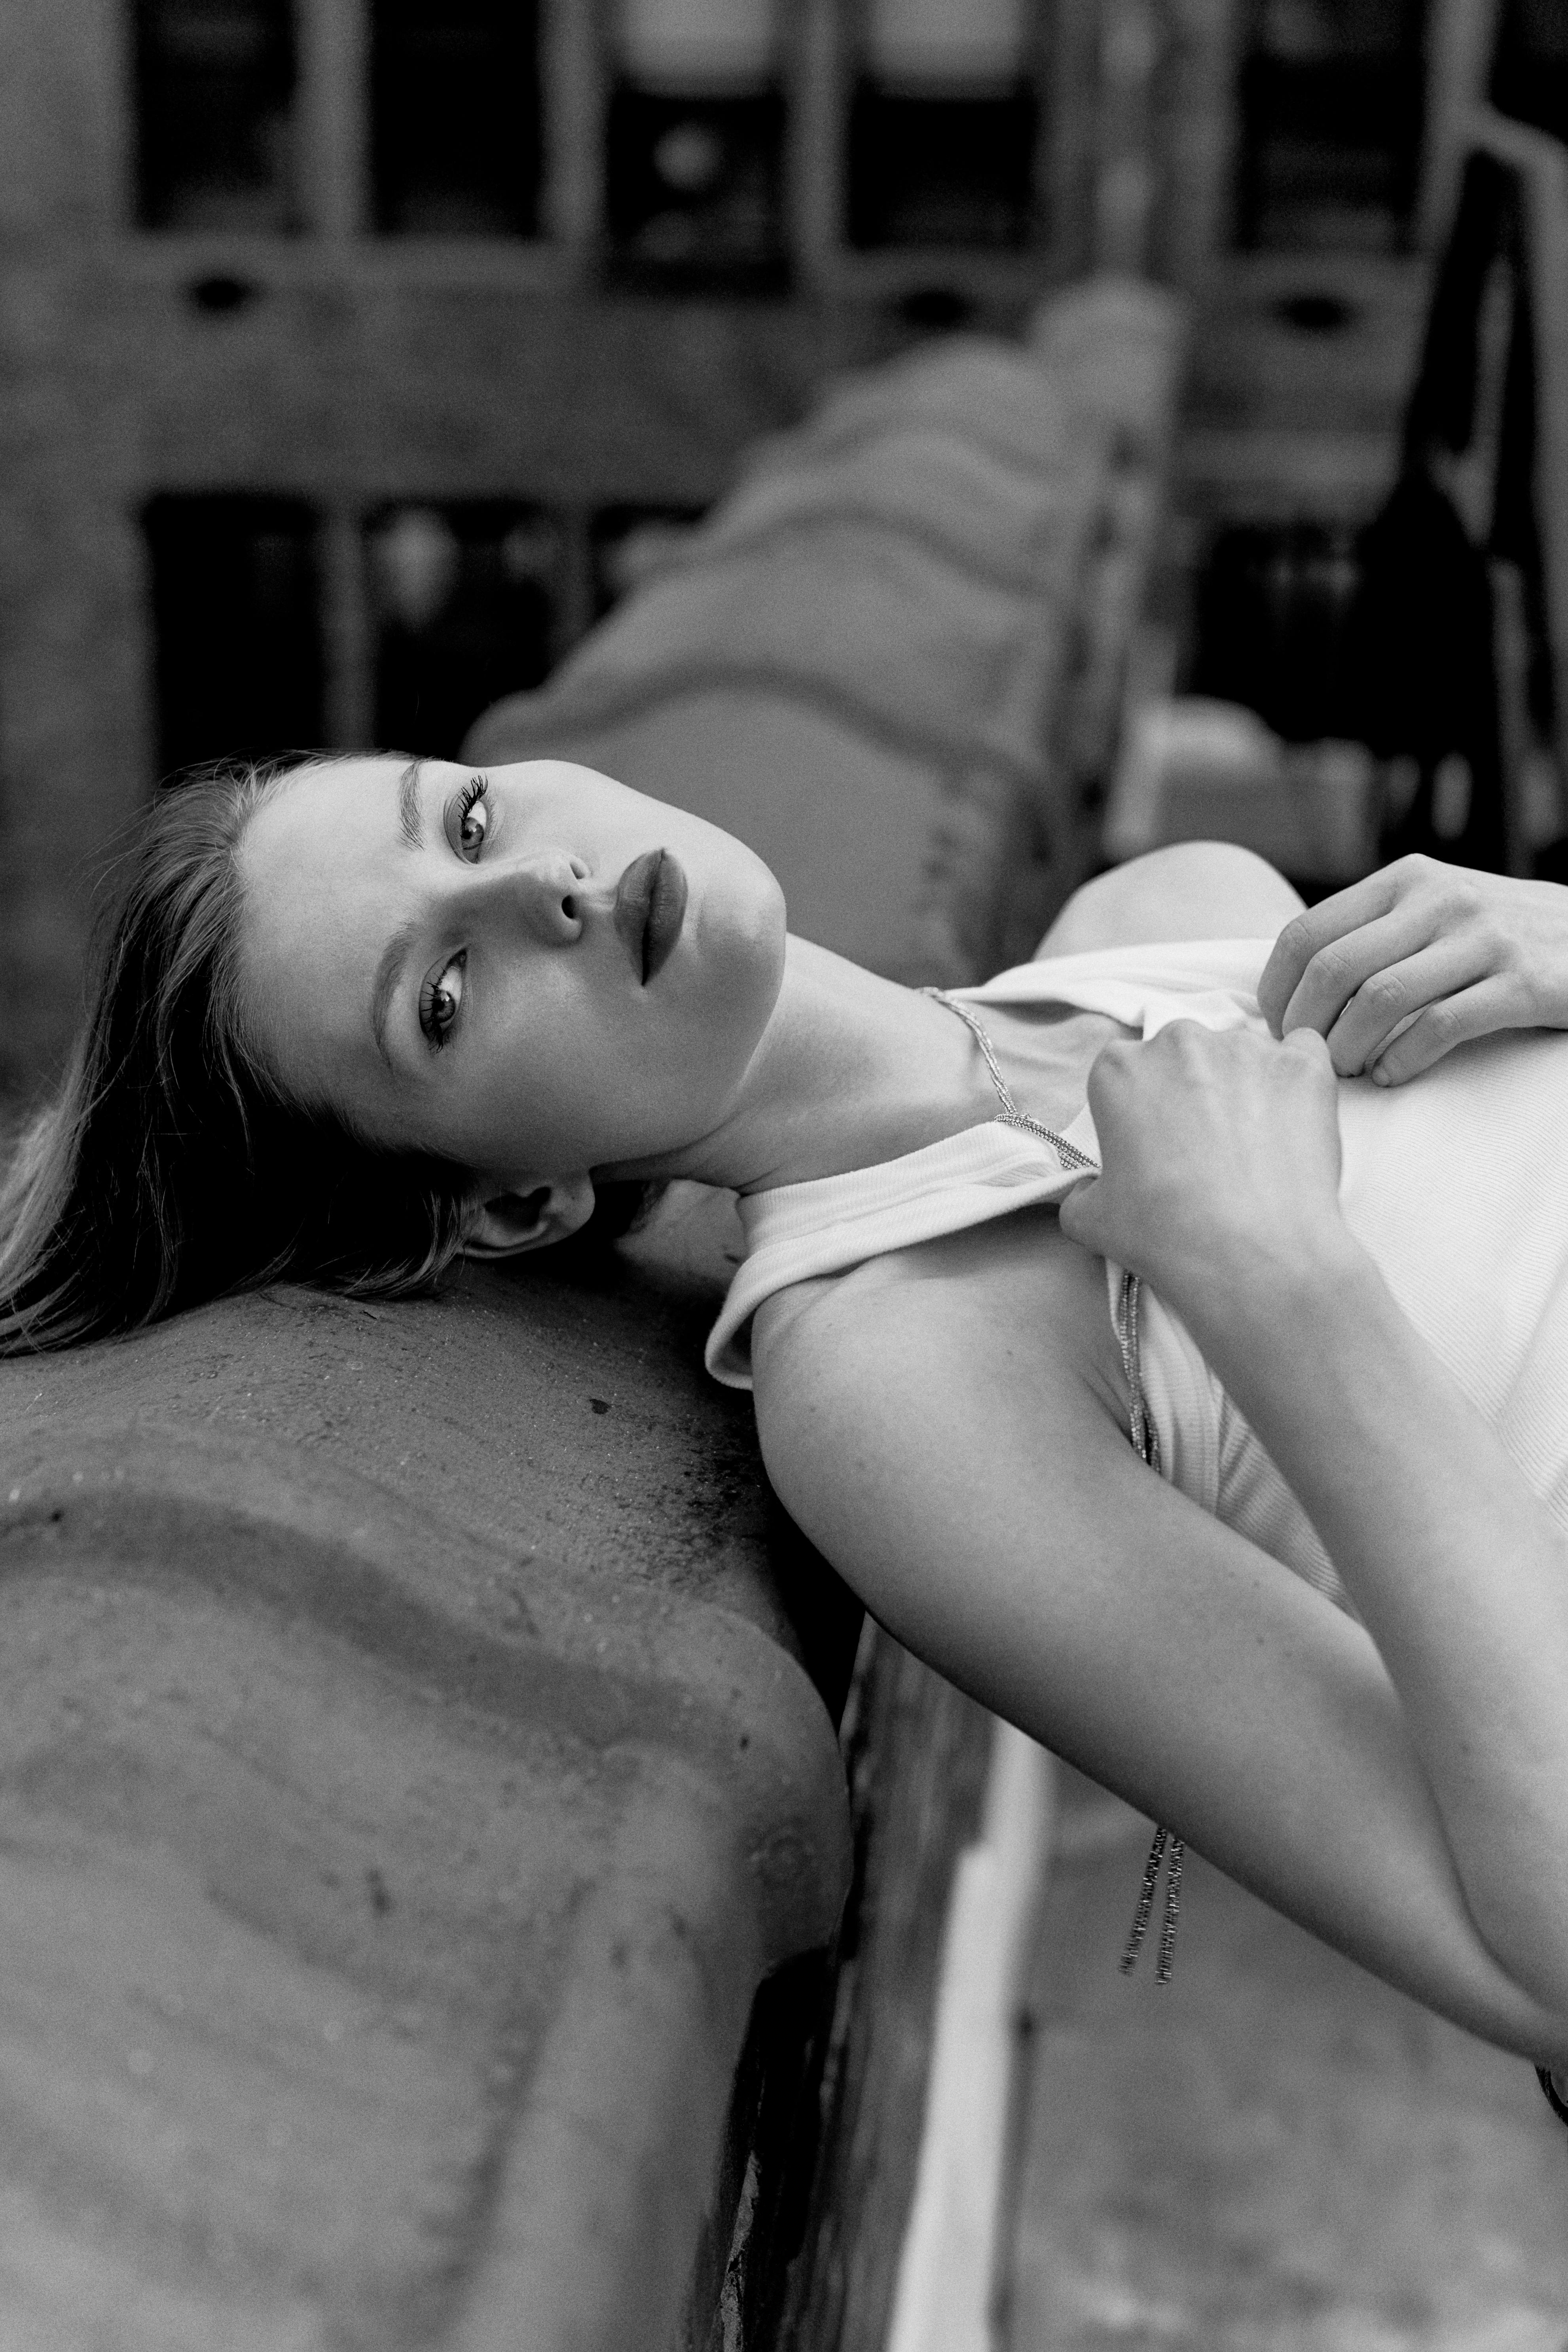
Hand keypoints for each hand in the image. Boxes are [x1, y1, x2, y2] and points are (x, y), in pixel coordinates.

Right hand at [1059, 1023, 1347, 1335]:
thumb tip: (1087, 1192)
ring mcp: (1247, 1048)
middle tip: (1205, 1148)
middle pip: (1183, 1055)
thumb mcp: (1092, 1220)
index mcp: (1119, 1069)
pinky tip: (1294, 1123)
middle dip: (1192, 1090)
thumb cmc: (1166, 1234)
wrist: (1253, 1256)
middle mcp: (1180, 1041)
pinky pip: (1302, 1054)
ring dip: (1244, 1087)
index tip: (1155, 1146)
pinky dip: (1297, 1080)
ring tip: (1255, 1146)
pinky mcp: (1303, 1065)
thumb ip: (1081, 1192)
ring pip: (1242, 1055)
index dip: (1140, 1111)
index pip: (1125, 1073)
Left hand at [1258, 856, 1567, 1085]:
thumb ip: (1373, 933)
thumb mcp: (1434, 909)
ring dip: (1348, 1048)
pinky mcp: (1523, 981)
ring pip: (1381, 999)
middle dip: (1305, 1026)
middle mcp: (1440, 899)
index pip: (1306, 933)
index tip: (1277, 1030)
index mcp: (1405, 880)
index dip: (1276, 991)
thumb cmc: (1497, 935)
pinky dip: (1403, 1060)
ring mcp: (1484, 938)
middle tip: (1305, 1061)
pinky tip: (1391, 1075)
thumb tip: (1292, 986)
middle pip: (1334, 968)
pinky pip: (1441, 1025)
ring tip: (1345, 1072)